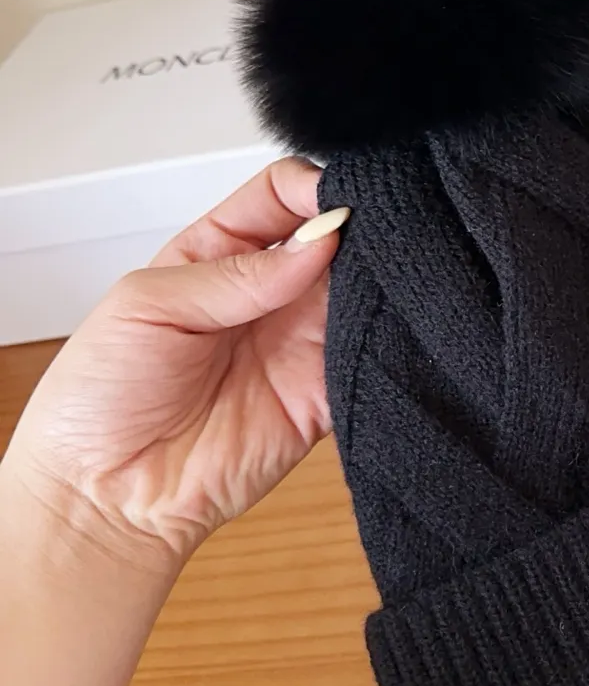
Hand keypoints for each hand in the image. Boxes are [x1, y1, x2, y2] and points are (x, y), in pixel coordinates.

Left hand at [1, 158, 347, 572]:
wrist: (109, 496)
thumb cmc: (102, 399)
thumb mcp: (149, 305)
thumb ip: (235, 273)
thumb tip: (318, 243)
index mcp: (219, 253)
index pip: (282, 195)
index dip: (314, 189)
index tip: (336, 203)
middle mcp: (269, 292)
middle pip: (336, 238)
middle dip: (361, 229)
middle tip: (374, 237)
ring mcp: (302, 341)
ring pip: (364, 293)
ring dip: (380, 283)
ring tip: (383, 282)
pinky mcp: (326, 394)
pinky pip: (373, 357)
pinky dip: (390, 342)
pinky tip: (386, 330)